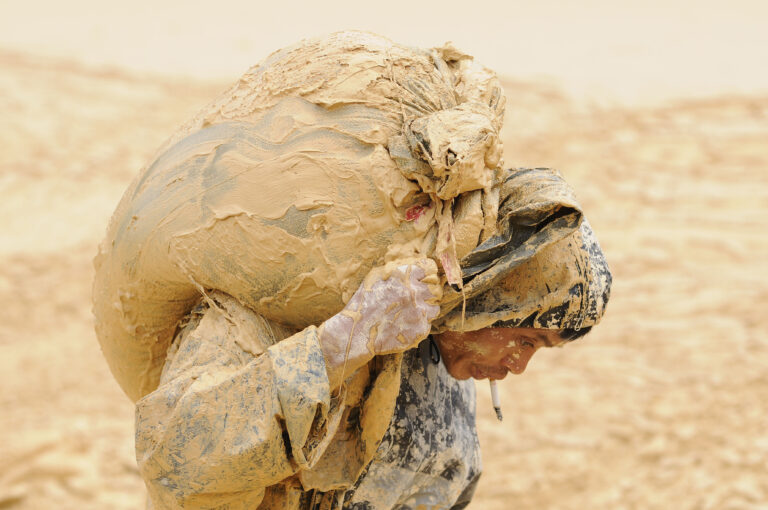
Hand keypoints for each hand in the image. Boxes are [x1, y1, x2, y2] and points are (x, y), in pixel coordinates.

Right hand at [318, 259, 441, 386]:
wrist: (358, 332)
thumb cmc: (364, 303)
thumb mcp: (376, 277)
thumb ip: (397, 269)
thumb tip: (415, 266)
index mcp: (404, 276)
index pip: (429, 269)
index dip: (426, 274)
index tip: (423, 279)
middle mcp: (414, 291)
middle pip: (435, 288)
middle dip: (428, 292)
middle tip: (416, 298)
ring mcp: (419, 311)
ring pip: (434, 307)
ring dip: (425, 309)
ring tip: (410, 312)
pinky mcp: (420, 329)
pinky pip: (427, 324)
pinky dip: (419, 324)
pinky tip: (405, 324)